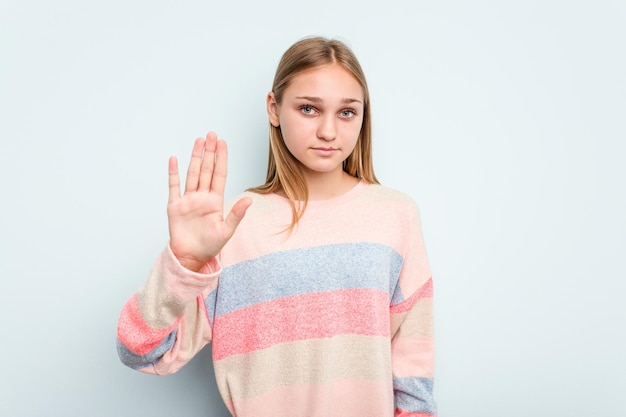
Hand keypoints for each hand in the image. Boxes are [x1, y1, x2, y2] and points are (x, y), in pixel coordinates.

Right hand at [167, 132, 251, 270]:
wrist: (191, 257)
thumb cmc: (210, 246)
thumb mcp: (226, 231)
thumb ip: (236, 214)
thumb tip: (249, 199)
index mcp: (215, 200)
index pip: (219, 174)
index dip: (221, 158)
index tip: (223, 143)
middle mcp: (202, 196)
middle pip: (206, 169)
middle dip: (209, 152)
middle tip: (211, 135)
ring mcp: (188, 200)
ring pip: (192, 173)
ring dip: (195, 157)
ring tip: (198, 141)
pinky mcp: (175, 206)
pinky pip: (174, 186)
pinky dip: (173, 173)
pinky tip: (174, 159)